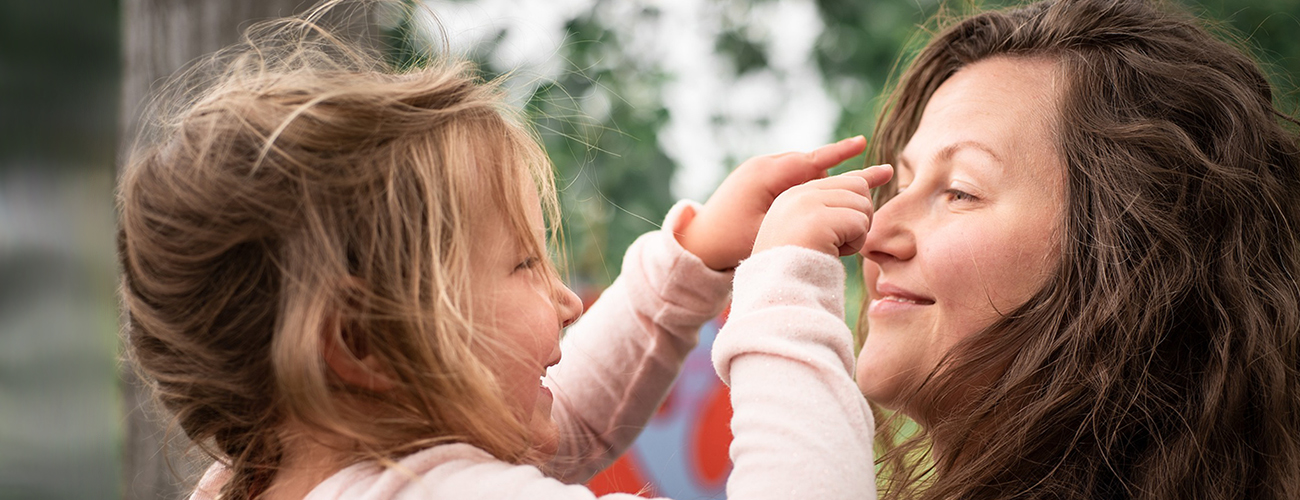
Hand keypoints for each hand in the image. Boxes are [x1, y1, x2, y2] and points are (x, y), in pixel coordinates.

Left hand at [677, 136, 868, 269]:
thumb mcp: (767, 231)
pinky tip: (814, 200)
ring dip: (816, 183)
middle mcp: (762, 165)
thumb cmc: (731, 241)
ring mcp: (757, 170)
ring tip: (833, 204)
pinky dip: (803, 185)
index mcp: (765, 174)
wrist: (698, 240)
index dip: (840, 152)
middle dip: (832, 178)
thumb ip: (799, 216)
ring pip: (800, 170)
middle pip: (809, 165)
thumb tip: (833, 207)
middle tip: (857, 193)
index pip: (811, 160)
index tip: (863, 143)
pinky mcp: (755, 178)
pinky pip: (788, 175)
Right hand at [752, 165, 893, 256]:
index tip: (887, 172)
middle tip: (841, 241)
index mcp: (794, 196)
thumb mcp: (813, 230)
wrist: (778, 289)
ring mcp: (807, 204)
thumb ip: (834, 208)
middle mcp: (799, 193)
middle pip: (858, 187)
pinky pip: (859, 223)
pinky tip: (833, 253)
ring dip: (857, 233)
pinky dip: (854, 244)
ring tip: (832, 248)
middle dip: (860, 216)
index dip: (867, 178)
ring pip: (862, 204)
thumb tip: (878, 179)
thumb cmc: (799, 268)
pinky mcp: (819, 219)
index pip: (842, 179)